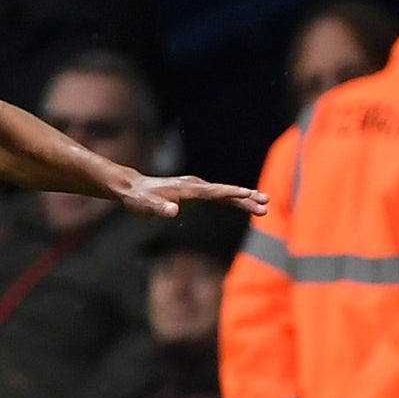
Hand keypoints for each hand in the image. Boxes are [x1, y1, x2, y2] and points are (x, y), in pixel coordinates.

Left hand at [114, 172, 267, 219]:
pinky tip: (246, 202)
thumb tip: (173, 211)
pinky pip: (219, 196)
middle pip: (224, 192)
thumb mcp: (146, 206)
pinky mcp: (195, 193)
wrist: (133, 189)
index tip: (249, 194)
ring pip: (224, 193)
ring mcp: (196, 188)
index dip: (231, 193)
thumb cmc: (139, 199)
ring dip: (244, 199)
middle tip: (265, 204)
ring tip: (263, 204)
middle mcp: (194, 186)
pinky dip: (233, 199)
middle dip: (245, 198)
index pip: (214, 192)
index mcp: (187, 190)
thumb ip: (159, 208)